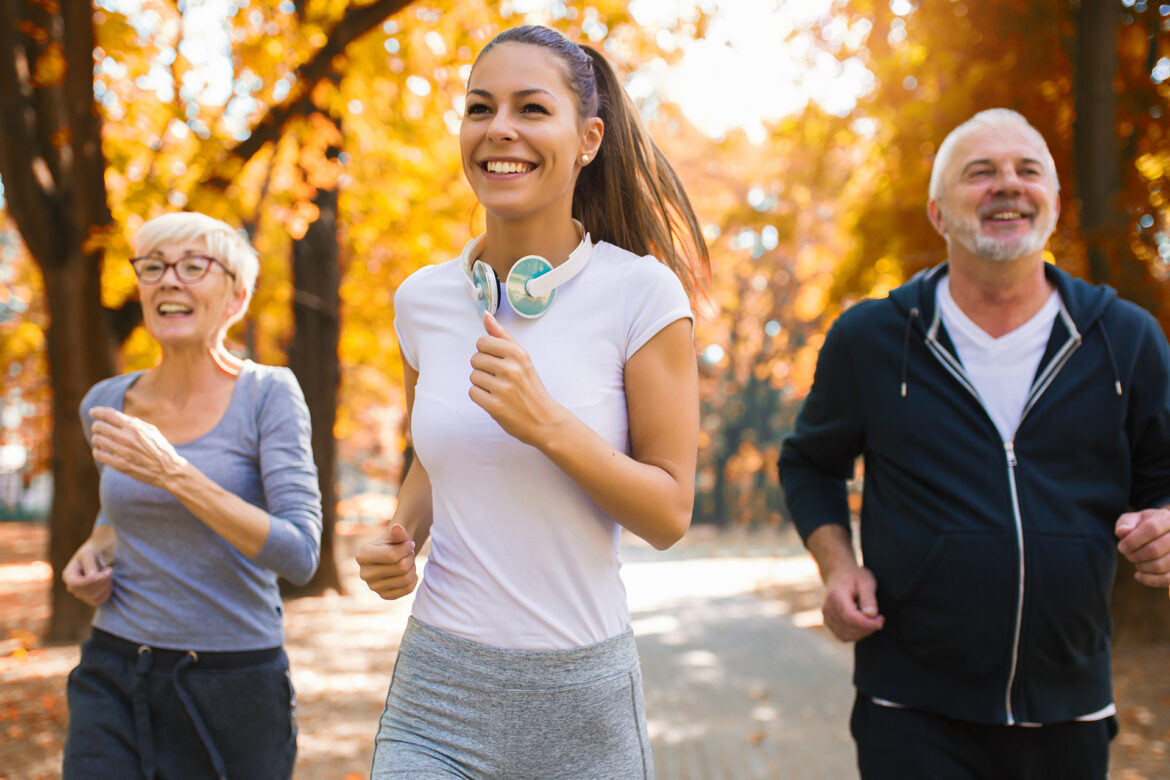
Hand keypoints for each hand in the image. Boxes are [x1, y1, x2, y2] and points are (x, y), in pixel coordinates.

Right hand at [63, 545, 112, 605]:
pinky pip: (100, 601)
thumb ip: (90, 564)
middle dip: (103, 581)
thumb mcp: (89, 553)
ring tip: (108, 574)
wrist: (95, 559)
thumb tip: (93, 577)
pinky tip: (108, 582)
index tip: (107, 570)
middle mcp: (72, 588)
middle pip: (88, 592)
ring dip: (107, 586)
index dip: (94, 580)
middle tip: (110, 570)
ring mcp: (80, 595)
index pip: (77, 584)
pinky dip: (108, 592)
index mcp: (68, 576)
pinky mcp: (90, 599)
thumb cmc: (91, 554)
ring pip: (95, 598)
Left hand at [89, 407, 187, 488]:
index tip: (93, 412)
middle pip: (99, 426)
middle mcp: (127, 438)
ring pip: (97, 440)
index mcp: (135, 427)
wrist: (168, 469)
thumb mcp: (150, 430)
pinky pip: (98, 454)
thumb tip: (112, 416)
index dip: (97, 411)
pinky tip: (104, 452)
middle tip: (100, 430)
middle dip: (97, 427)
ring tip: (103, 442)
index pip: (108, 414)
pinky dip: (98, 451)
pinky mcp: (119, 464)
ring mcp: (122, 452)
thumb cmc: (159, 448)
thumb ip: (133, 422)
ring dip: (98, 439)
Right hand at [356, 523, 417, 599]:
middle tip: (409, 552)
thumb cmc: (393, 543)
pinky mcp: (384, 595)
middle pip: (401, 568)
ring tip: (409, 560)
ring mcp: (373, 587)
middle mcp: (364, 574)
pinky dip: (413, 579)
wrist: (392, 556)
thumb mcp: (395, 535)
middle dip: (410, 557)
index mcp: (362, 555)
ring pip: (405, 579)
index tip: (409, 543)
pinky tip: (410, 571)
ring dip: (413, 568)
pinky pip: (407, 589)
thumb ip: (398, 532)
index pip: (393, 555)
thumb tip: (397, 527)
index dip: (406, 548)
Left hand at [468, 312, 562, 444]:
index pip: (482, 342)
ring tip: (498, 390)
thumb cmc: (531, 388)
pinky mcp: (495, 406)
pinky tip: (494, 399)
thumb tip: (486, 315)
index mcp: (518, 354)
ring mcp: (503, 388)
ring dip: (482, 384)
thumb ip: (502, 336)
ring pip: (473, 376)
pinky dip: (481, 397)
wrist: (544, 420)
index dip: (487, 353)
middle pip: (475, 359)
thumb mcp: (522, 358)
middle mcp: (511, 369)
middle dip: (484, 369)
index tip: (499, 362)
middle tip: (500, 379)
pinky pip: (473, 392)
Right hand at [821, 566, 884, 641]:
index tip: (881, 620)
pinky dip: (855, 634)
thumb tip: (871, 615)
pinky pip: (843, 636)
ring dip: (862, 633)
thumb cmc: (854, 577)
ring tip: (871, 621)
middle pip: (848, 628)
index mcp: (836, 596)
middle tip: (879, 619)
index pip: (850, 617)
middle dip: (867, 628)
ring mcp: (827, 617)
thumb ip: (869, 597)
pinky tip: (862, 624)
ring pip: (846, 635)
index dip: (867, 623)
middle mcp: (828, 608)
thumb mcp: (866, 581)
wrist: (838, 575)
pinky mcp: (829, 623)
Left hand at [1116, 508, 1169, 587]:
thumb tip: (1122, 532)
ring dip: (1142, 567)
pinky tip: (1139, 575)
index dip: (1133, 540)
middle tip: (1128, 555)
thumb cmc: (1144, 526)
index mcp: (1167, 519)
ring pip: (1162, 565)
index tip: (1121, 547)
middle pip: (1155, 549)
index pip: (1152, 528)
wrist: (1164, 534)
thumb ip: (1125, 524)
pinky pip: (1168, 579)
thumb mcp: (1134, 520)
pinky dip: (1150, 580)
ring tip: (1136, 562)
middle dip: (1135, 555)